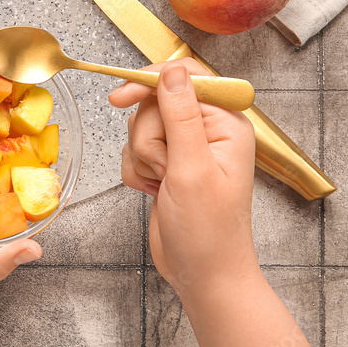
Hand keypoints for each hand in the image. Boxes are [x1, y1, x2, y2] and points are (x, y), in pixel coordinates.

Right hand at [109, 59, 256, 293]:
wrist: (203, 275)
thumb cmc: (209, 232)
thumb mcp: (193, 169)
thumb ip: (181, 116)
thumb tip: (172, 71)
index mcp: (226, 123)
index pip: (186, 77)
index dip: (151, 81)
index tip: (121, 95)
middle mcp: (207, 130)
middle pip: (155, 103)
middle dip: (149, 138)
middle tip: (166, 168)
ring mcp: (185, 147)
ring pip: (140, 127)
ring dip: (142, 157)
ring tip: (163, 183)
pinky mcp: (167, 164)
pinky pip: (133, 151)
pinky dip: (137, 171)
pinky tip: (154, 191)